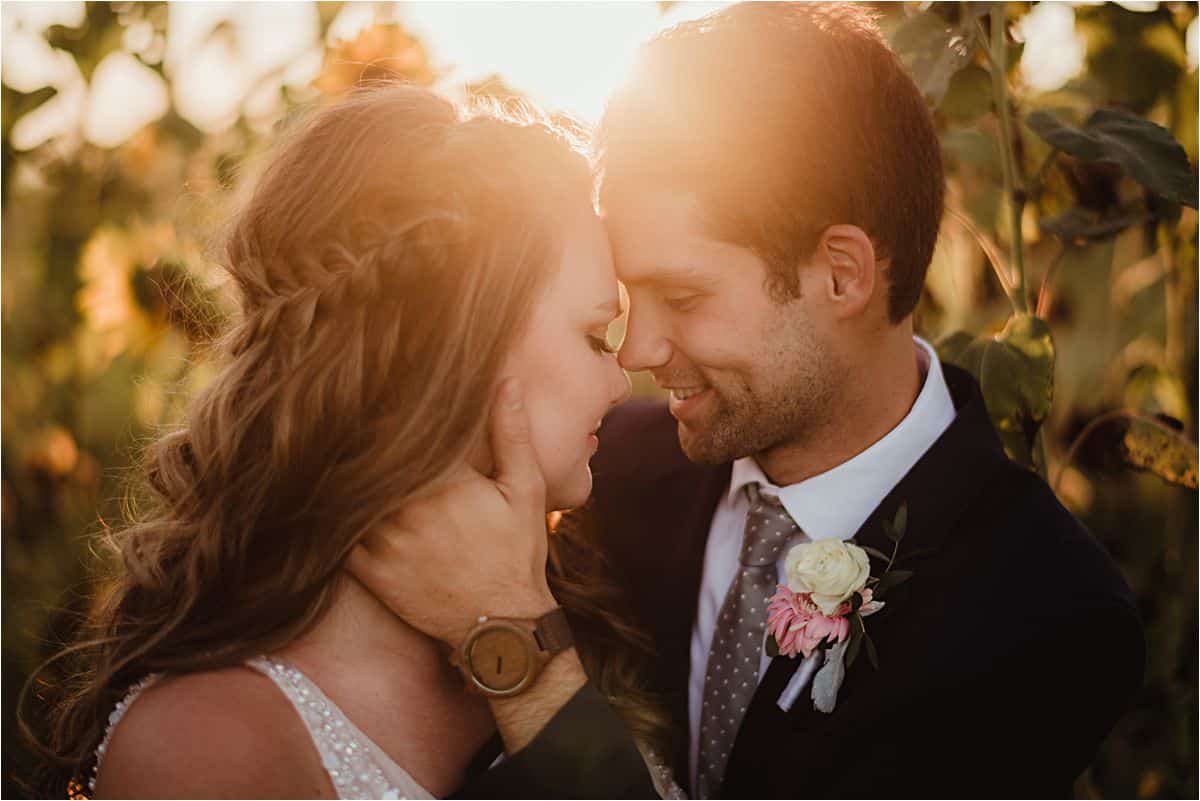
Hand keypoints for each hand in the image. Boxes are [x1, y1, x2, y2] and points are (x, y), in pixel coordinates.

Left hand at [347, 378, 557, 647]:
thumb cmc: (517, 551)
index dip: (390, 406)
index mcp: (447, 481)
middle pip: (370, 457)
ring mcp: (385, 541)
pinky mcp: (370, 570)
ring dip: (343, 469)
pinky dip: (333, 512)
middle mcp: (409, 508)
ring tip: (329, 440)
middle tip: (344, 403)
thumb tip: (505, 380)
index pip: (405, 430)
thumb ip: (511, 433)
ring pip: (350, 491)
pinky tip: (332, 493)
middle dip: (360, 432)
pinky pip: (337, 533)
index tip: (378, 382)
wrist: (500, 625)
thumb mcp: (525, 489)